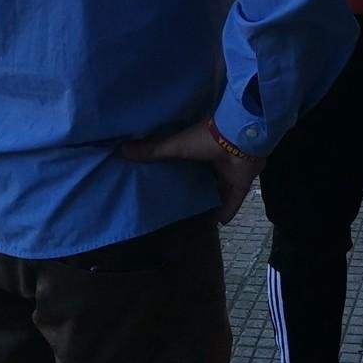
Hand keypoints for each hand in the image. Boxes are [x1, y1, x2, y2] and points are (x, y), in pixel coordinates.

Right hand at [122, 120, 265, 224]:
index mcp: (200, 148)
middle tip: (180, 200)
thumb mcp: (175, 145)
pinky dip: (227, 212)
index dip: (179, 168)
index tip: (166, 177)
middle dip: (195, 185)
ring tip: (196, 213)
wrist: (239, 139)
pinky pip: (233, 201)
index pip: (188, 160)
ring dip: (211, 198)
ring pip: (219, 188)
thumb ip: (153, 150)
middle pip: (204, 175)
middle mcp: (215, 161)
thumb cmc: (206, 139)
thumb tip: (121, 150)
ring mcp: (229, 173)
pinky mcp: (240, 184)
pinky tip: (218, 223)